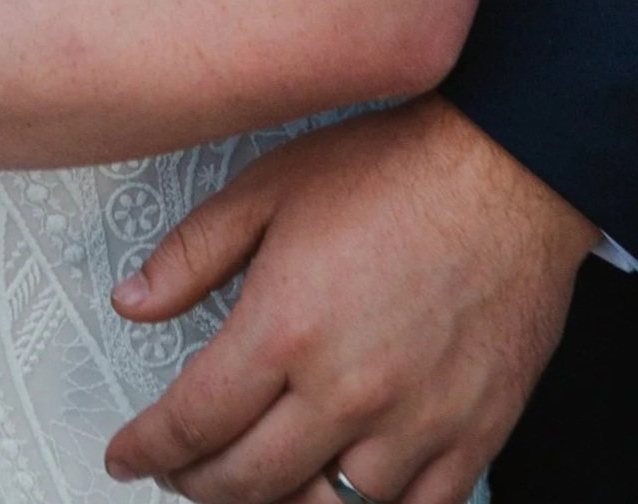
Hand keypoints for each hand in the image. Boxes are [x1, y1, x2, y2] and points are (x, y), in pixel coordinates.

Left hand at [103, 99, 599, 503]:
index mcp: (286, 328)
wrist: (508, 166)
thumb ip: (193, 252)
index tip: (129, 454)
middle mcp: (345, 390)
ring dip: (278, 503)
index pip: (192, 423)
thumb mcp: (271, 186)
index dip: (148, 448)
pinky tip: (343, 491)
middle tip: (182, 469)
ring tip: (257, 480)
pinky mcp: (470, 435)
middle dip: (197, 483)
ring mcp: (412, 423)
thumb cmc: (396, 166)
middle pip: (246, 481)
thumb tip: (132, 300)